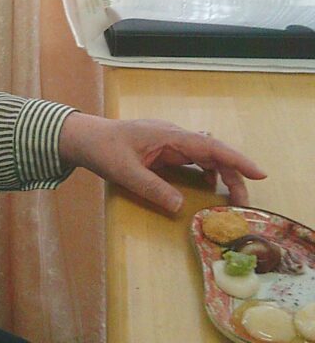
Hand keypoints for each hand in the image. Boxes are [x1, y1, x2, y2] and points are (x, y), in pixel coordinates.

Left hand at [58, 113, 266, 212]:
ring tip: (231, 198)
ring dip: (221, 174)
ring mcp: (168, 142)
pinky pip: (192, 160)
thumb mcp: (124, 172)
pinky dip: (205, 172)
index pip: (210, 146)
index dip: (236, 160)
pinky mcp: (163, 150)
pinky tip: (208, 187)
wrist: (82, 138)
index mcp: (167, 135)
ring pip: (205, 156)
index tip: (259, 174)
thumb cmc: (102, 149)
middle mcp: (173, 136)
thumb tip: (180, 206)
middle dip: (233, 174)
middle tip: (244, 202)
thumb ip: (152, 188)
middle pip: (212, 152)